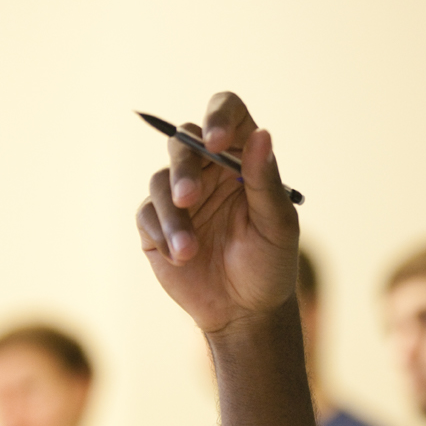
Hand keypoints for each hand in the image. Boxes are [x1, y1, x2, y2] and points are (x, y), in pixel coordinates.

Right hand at [136, 92, 298, 333]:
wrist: (246, 311)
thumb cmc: (270, 263)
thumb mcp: (277, 224)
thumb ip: (266, 180)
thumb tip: (261, 134)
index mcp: (243, 159)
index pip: (229, 113)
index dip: (219, 117)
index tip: (214, 141)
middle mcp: (209, 169)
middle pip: (182, 143)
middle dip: (184, 171)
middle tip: (190, 198)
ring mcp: (180, 195)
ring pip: (161, 181)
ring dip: (173, 216)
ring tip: (191, 251)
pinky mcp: (156, 223)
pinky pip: (148, 215)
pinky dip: (163, 235)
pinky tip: (183, 259)